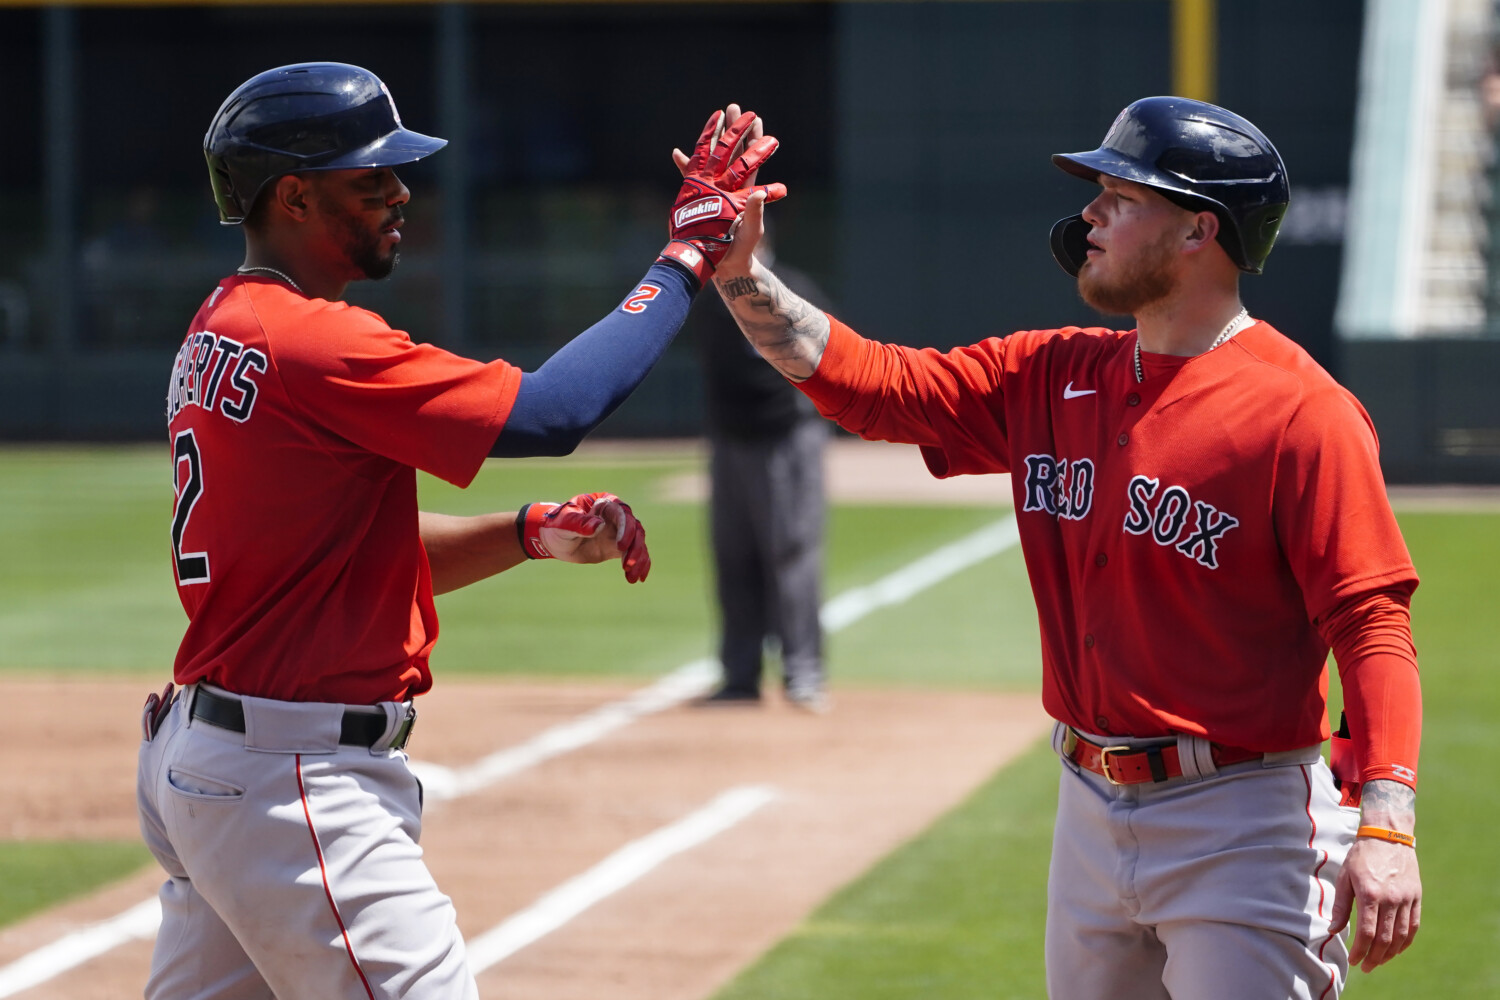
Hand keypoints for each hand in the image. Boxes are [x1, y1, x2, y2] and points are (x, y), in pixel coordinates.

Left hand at [523, 492, 649, 582]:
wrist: (553, 540)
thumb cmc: (557, 525)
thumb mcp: (563, 522)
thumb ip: (579, 522)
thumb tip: (599, 526)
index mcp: (605, 504)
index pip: (622, 514)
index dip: (626, 530)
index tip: (621, 547)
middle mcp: (616, 517)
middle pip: (635, 530)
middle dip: (635, 548)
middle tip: (628, 565)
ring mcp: (619, 533)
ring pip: (638, 543)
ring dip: (638, 560)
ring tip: (632, 577)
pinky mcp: (618, 548)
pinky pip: (635, 554)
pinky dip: (640, 565)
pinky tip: (639, 578)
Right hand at [657, 103, 786, 286]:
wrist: (723, 264)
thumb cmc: (741, 249)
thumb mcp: (751, 230)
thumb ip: (754, 211)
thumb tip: (760, 193)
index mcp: (743, 191)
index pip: (749, 159)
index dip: (753, 140)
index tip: (754, 120)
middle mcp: (729, 186)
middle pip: (732, 152)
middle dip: (733, 130)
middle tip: (735, 106)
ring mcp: (713, 191)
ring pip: (712, 159)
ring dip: (712, 139)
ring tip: (715, 118)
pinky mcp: (698, 199)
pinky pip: (690, 177)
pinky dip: (684, 165)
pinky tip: (677, 152)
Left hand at [1330, 833, 1420, 972]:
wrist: (1388, 836)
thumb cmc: (1361, 856)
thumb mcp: (1344, 877)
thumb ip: (1341, 906)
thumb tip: (1333, 929)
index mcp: (1370, 894)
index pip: (1367, 932)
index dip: (1361, 950)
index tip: (1354, 960)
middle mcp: (1391, 899)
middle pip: (1385, 938)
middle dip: (1375, 957)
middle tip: (1366, 967)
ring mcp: (1407, 899)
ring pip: (1401, 936)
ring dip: (1390, 953)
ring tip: (1379, 962)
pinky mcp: (1416, 898)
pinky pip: (1413, 926)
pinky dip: (1406, 941)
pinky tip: (1396, 949)